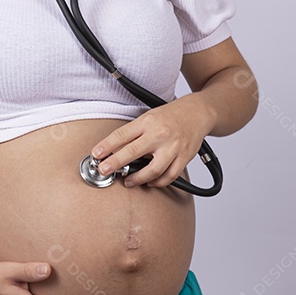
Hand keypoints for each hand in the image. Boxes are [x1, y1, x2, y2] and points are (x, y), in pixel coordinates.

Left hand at [91, 94, 215, 188]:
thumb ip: (134, 132)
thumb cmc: (171, 115)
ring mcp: (173, 147)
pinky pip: (169, 176)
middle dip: (115, 164)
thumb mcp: (149, 116)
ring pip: (152, 170)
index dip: (106, 146)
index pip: (122, 134)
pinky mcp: (184, 157)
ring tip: (128, 182)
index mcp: (148, 122)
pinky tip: (150, 181)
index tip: (96, 154)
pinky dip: (158, 182)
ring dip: (137, 179)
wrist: (198, 112)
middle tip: (104, 170)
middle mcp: (160, 134)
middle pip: (132, 152)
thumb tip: (114, 149)